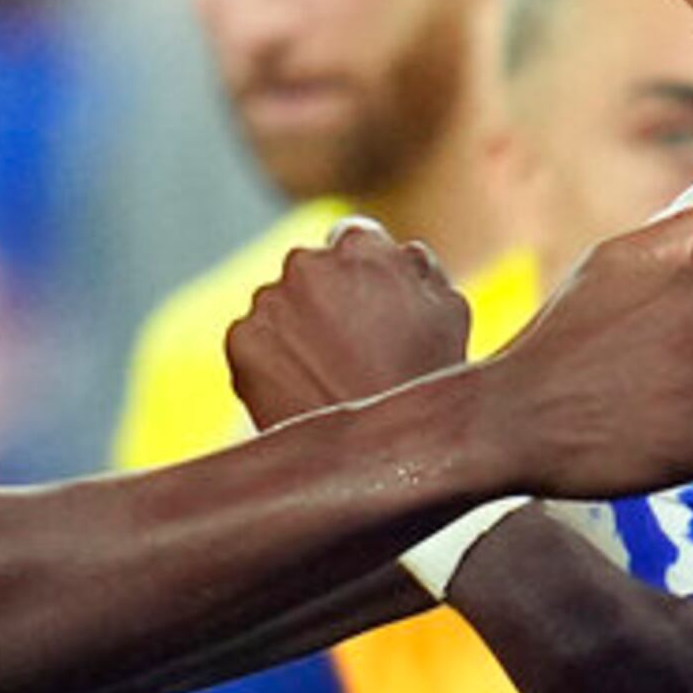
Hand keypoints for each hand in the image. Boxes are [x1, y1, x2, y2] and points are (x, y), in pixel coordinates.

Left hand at [227, 222, 475, 425]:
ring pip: (279, 307)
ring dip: (295, 329)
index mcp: (359, 244)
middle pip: (310, 271)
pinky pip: (254, 341)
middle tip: (353, 350)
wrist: (383, 454)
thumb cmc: (429, 380)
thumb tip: (396, 250)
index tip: (370, 306)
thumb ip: (417, 264)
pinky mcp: (240, 341)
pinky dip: (270, 360)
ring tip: (330, 377)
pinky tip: (304, 390)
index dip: (364, 274)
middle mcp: (305, 262)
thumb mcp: (452, 308)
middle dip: (326, 299)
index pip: (352, 238)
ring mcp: (267, 302)